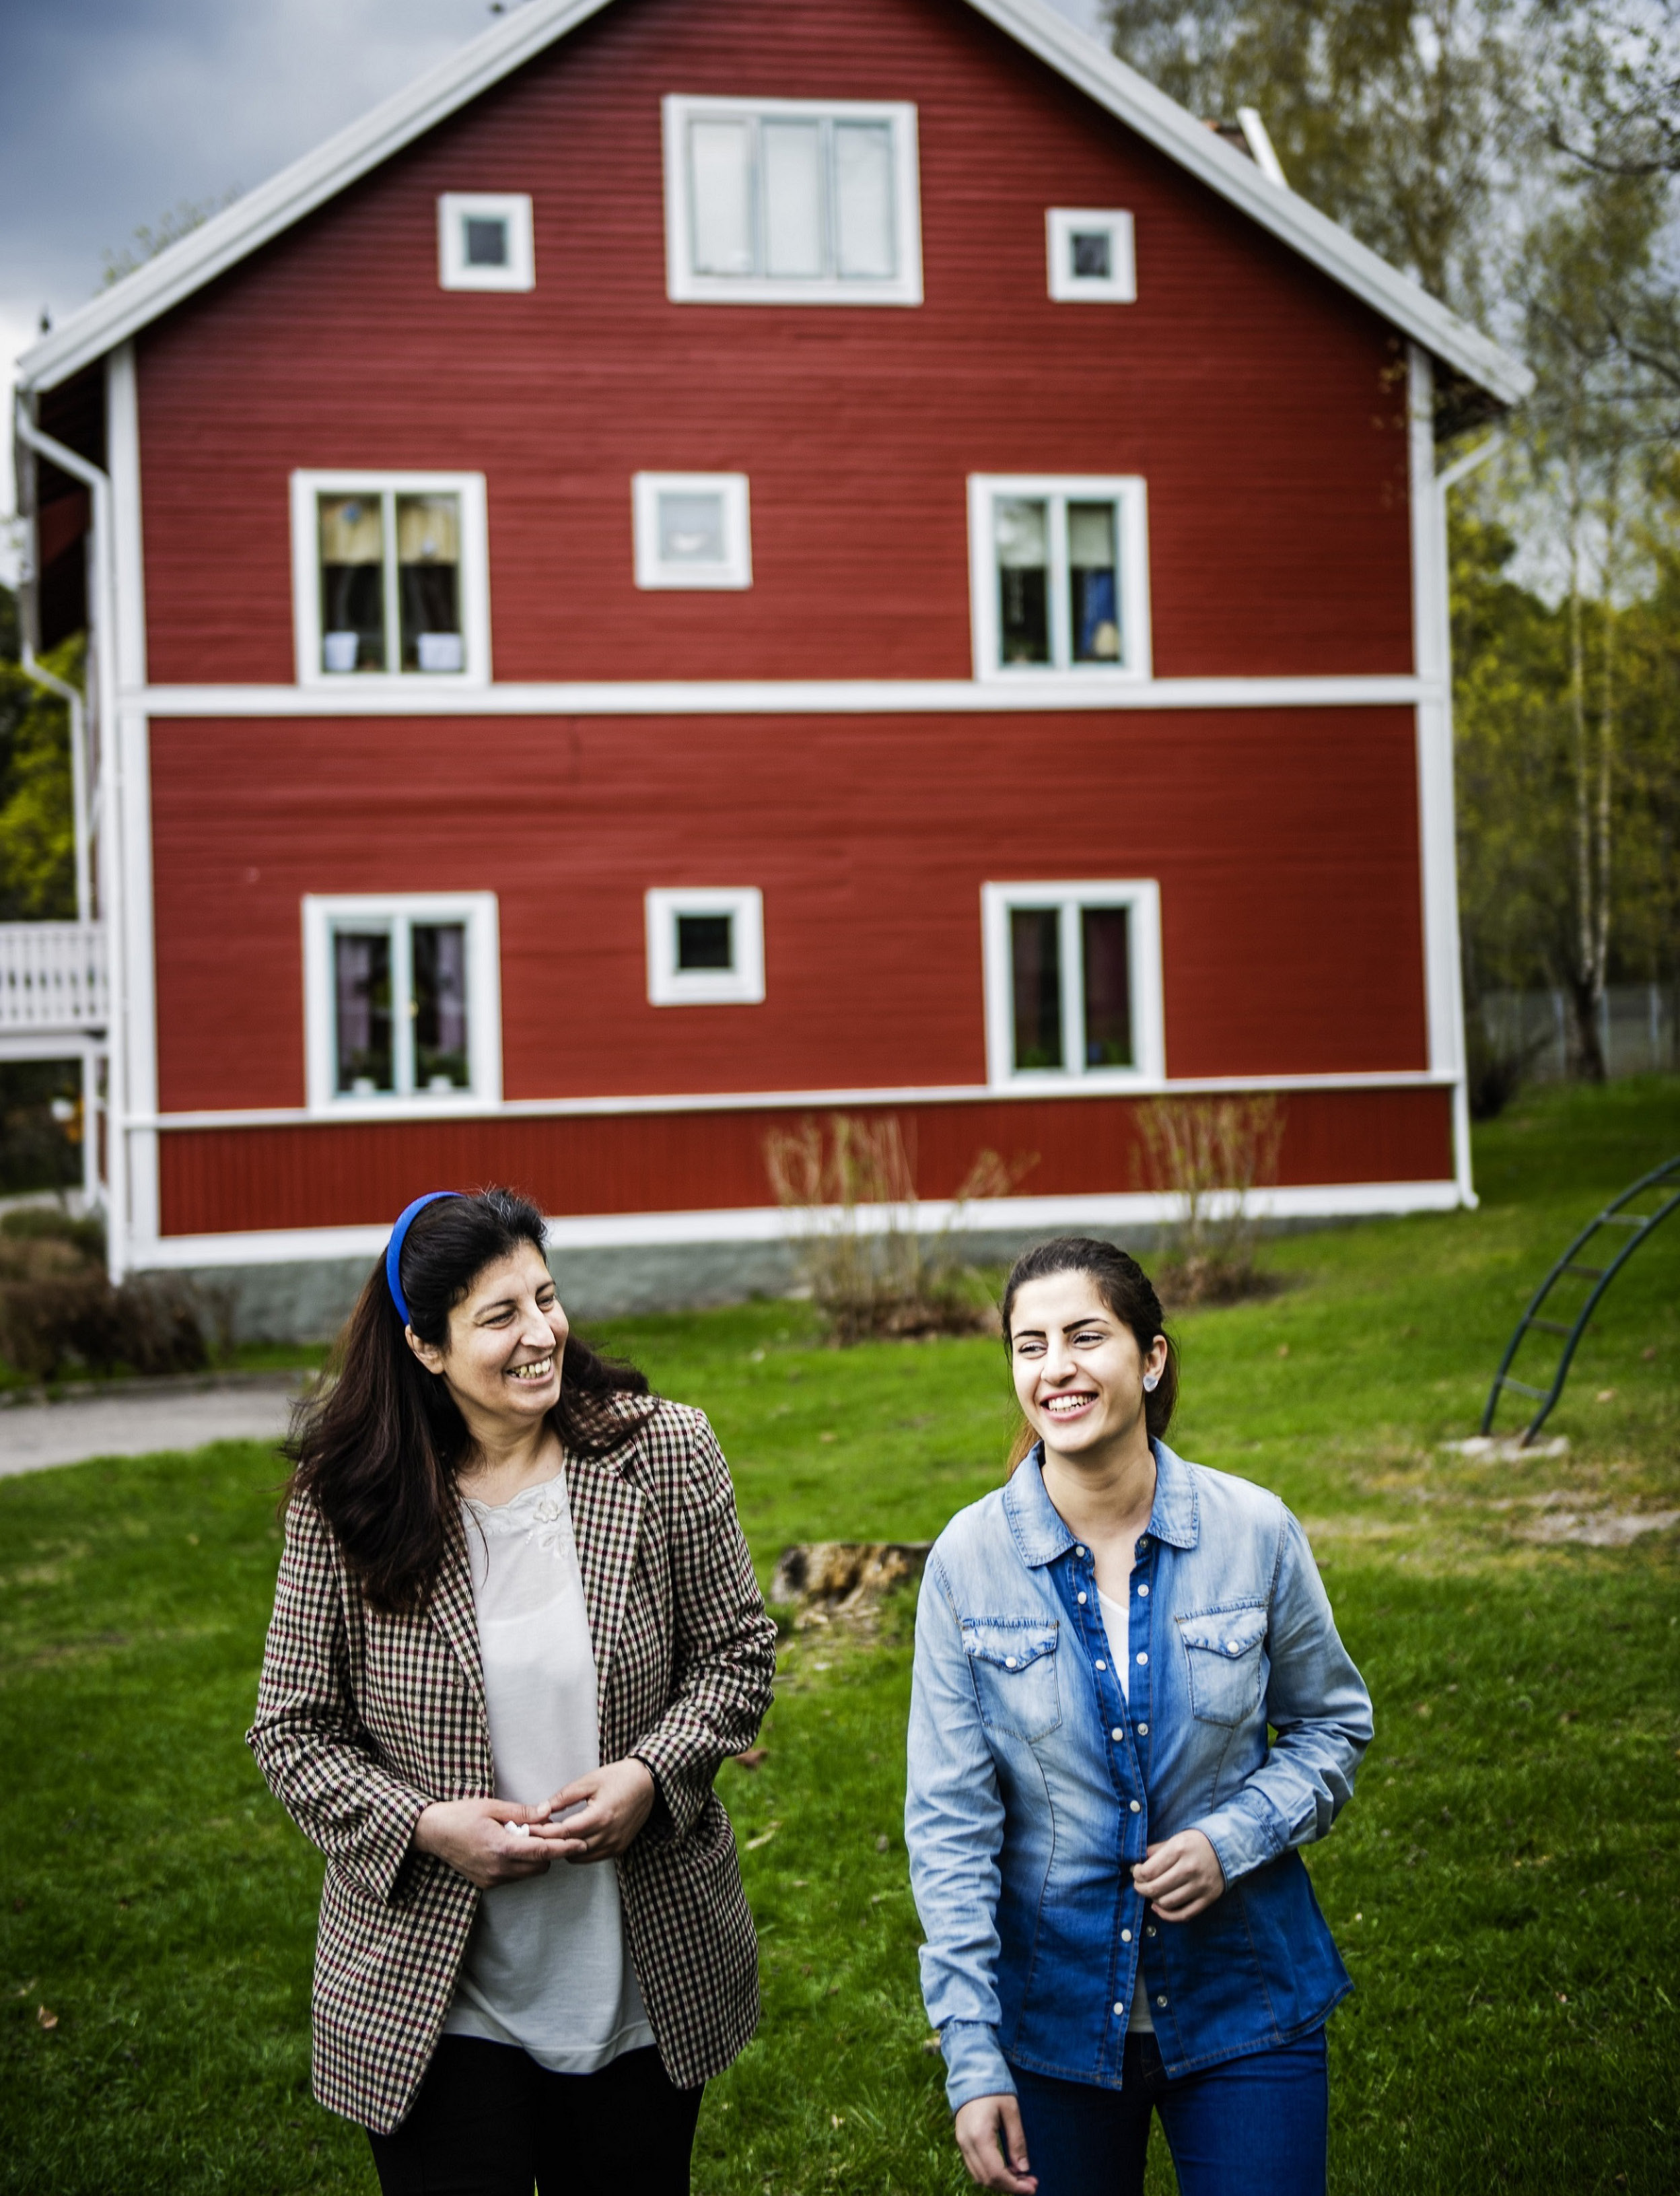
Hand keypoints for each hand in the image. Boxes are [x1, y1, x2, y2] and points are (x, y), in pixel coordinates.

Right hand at [412, 1797, 554, 1888]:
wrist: (432, 1833)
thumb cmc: (461, 1815)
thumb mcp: (493, 1807)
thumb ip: (522, 1813)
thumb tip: (547, 1813)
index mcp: (501, 1848)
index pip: (542, 1852)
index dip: (565, 1848)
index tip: (581, 1843)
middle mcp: (498, 1869)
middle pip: (540, 1865)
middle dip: (548, 1850)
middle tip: (541, 1831)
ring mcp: (491, 1879)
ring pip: (528, 1872)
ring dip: (533, 1857)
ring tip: (520, 1836)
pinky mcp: (486, 1883)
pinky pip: (513, 1876)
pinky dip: (519, 1863)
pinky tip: (509, 1846)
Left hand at [533, 1758, 656, 1862]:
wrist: (648, 1783)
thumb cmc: (618, 1777)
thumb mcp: (589, 1781)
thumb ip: (564, 1797)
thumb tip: (541, 1809)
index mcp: (600, 1816)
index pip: (564, 1832)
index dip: (544, 1832)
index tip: (529, 1828)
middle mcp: (608, 1835)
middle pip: (569, 1848)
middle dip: (550, 1842)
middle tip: (535, 1834)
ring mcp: (615, 1845)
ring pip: (579, 1857)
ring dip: (565, 1849)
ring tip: (553, 1836)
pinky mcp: (619, 1849)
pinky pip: (592, 1857)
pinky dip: (579, 1851)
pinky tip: (572, 1839)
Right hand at [954, 2095, 1037, 2193]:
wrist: (972, 2072)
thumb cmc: (994, 2088)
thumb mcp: (1011, 2111)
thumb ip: (1017, 2141)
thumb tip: (1023, 2170)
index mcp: (979, 2135)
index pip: (996, 2173)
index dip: (1014, 2186)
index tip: (1032, 2188)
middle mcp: (966, 2143)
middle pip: (987, 2179)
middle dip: (1010, 2187)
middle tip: (1031, 2184)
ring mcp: (961, 2143)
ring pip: (979, 2176)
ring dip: (1000, 2182)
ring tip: (1021, 2178)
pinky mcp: (962, 2141)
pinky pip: (975, 2167)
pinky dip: (991, 2174)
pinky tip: (1007, 2169)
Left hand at [1133, 1828, 1225, 1920]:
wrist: (1229, 1848)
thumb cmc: (1197, 1842)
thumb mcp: (1176, 1838)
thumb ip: (1157, 1850)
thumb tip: (1139, 1862)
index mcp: (1179, 1849)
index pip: (1148, 1871)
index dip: (1137, 1874)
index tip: (1136, 1871)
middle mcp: (1189, 1868)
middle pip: (1155, 1888)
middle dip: (1141, 1888)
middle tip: (1139, 1885)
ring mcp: (1200, 1885)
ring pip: (1167, 1903)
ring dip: (1153, 1900)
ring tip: (1152, 1893)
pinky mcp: (1208, 1898)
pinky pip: (1184, 1914)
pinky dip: (1167, 1915)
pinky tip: (1159, 1907)